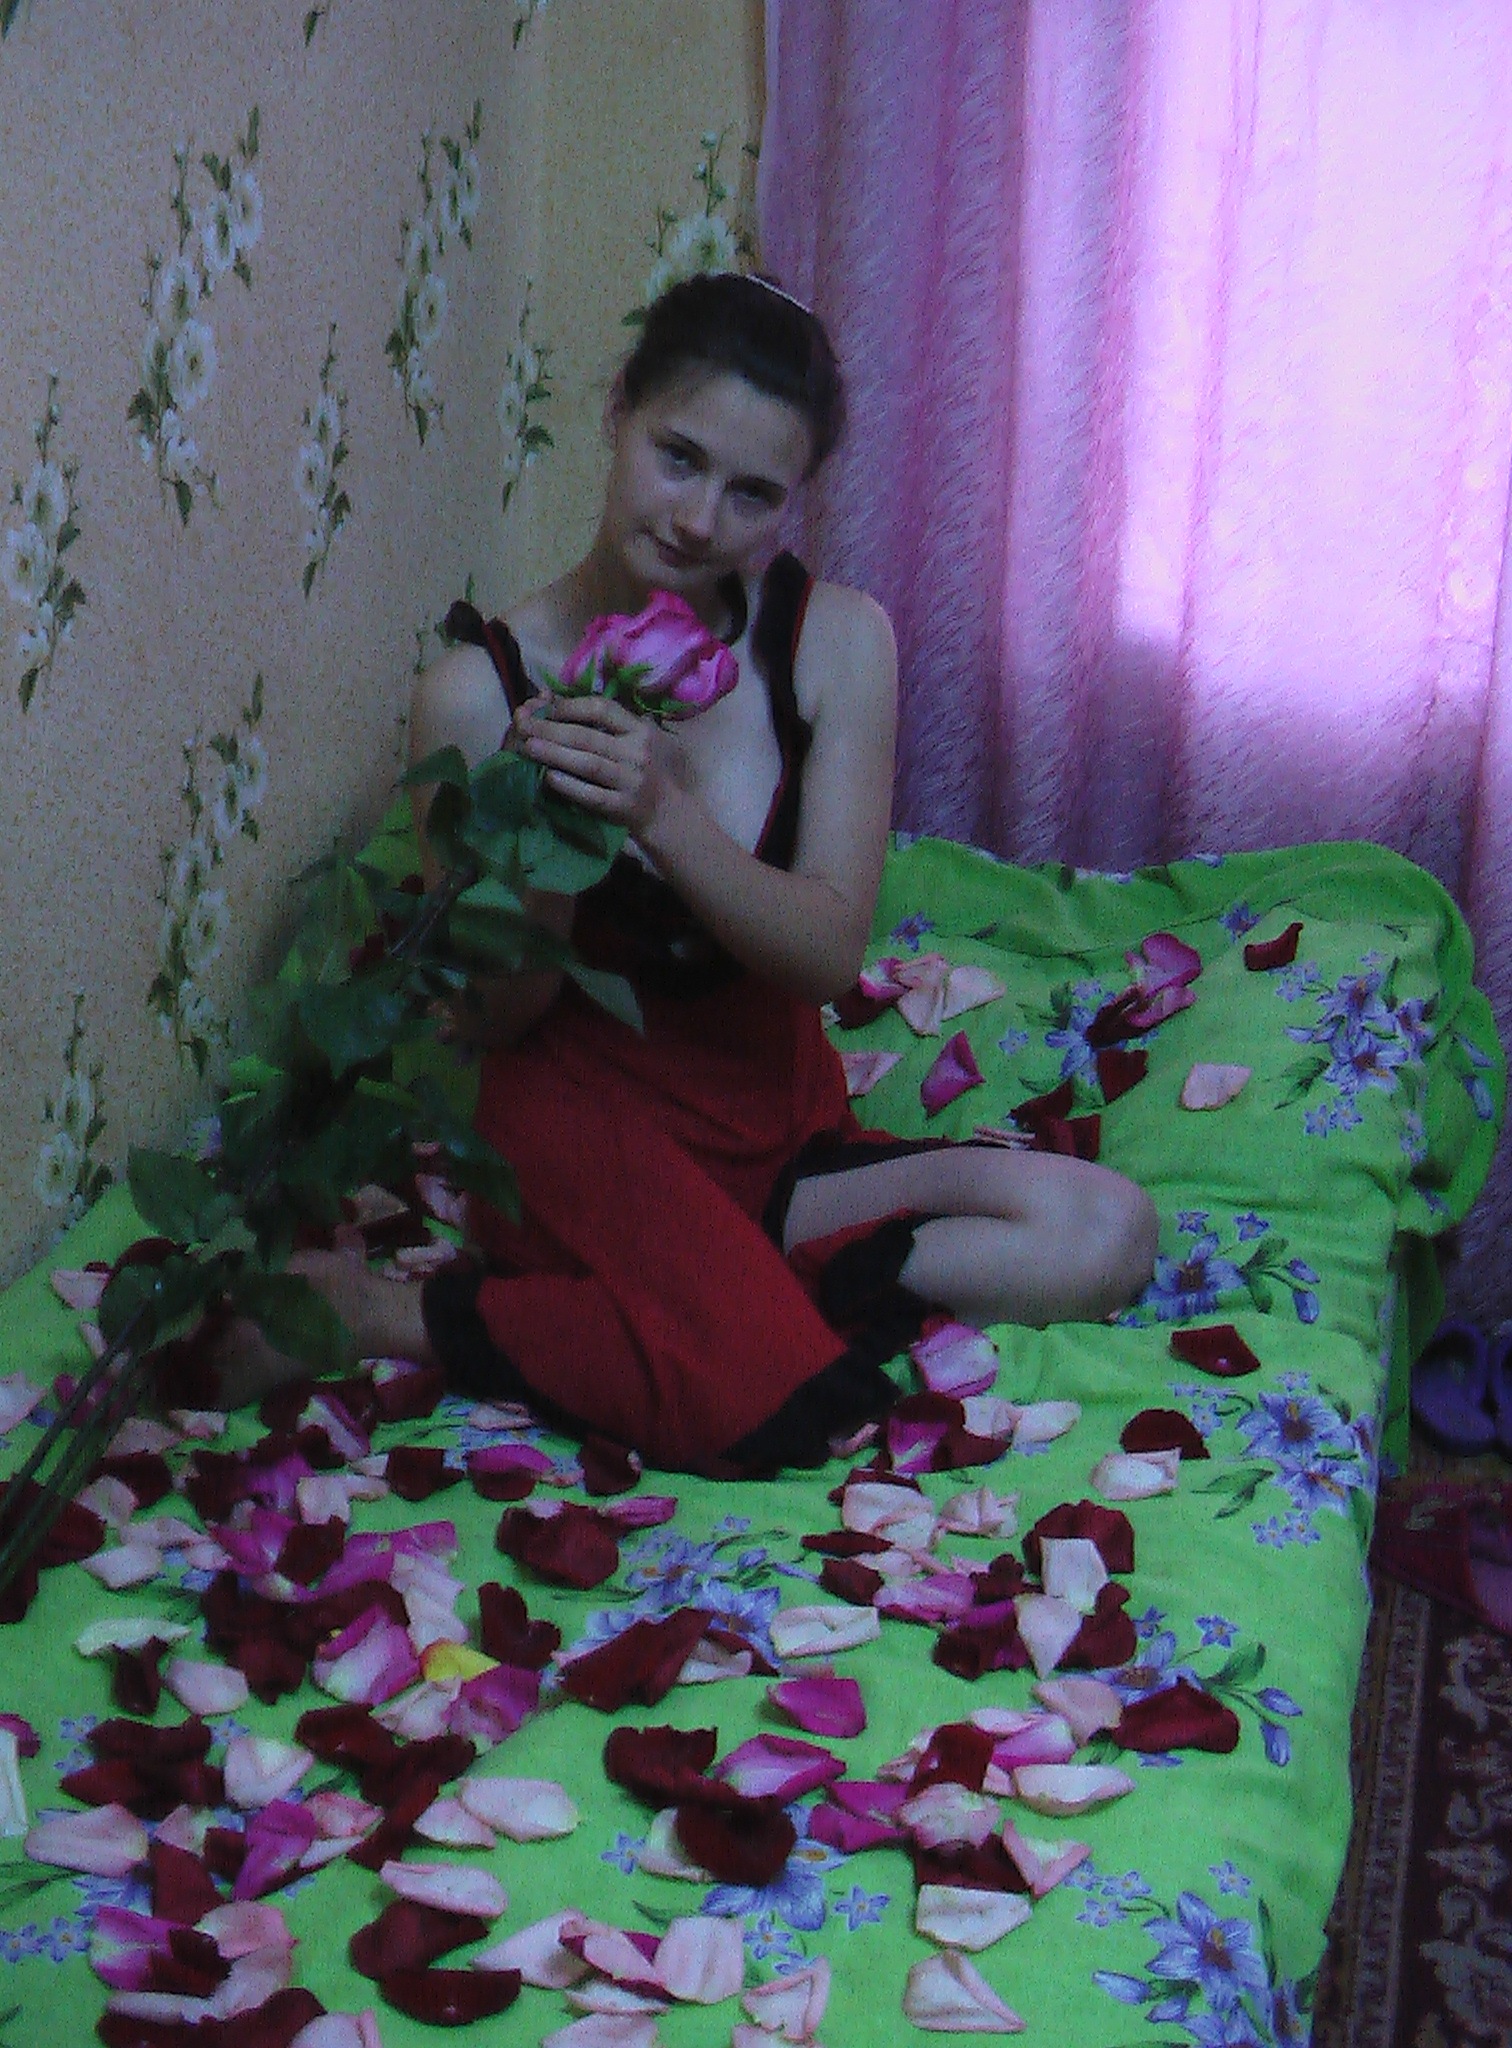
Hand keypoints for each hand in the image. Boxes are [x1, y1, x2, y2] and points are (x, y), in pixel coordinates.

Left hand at [513, 694, 680, 834]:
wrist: (672, 812)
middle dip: (551, 729)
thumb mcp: (643, 738)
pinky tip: (549, 779)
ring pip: (588, 764)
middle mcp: (636, 753)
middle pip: (587, 736)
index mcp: (640, 730)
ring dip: (555, 754)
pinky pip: (593, 795)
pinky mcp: (624, 807)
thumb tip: (559, 702)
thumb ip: (612, 722)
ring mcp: (631, 781)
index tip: (545, 707)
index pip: (602, 709)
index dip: (570, 706)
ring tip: (528, 747)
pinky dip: (570, 786)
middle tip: (523, 724)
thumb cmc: (652, 770)